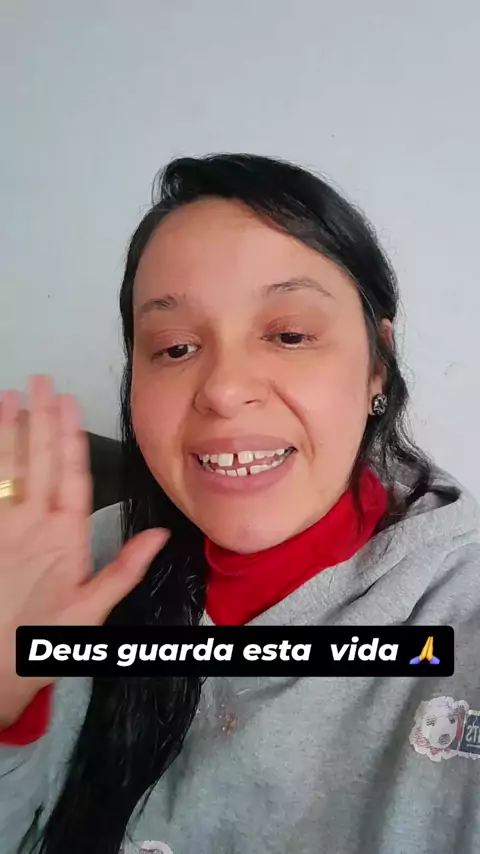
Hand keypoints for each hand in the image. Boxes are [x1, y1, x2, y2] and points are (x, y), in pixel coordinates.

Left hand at [0, 376, 167, 725]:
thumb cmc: (42, 636)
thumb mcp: (94, 608)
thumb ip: (126, 568)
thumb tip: (161, 535)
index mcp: (65, 537)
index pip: (71, 475)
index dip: (69, 436)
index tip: (69, 403)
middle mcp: (32, 525)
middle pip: (38, 460)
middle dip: (40, 417)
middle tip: (40, 382)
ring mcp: (3, 526)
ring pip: (8, 468)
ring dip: (9, 430)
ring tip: (11, 397)